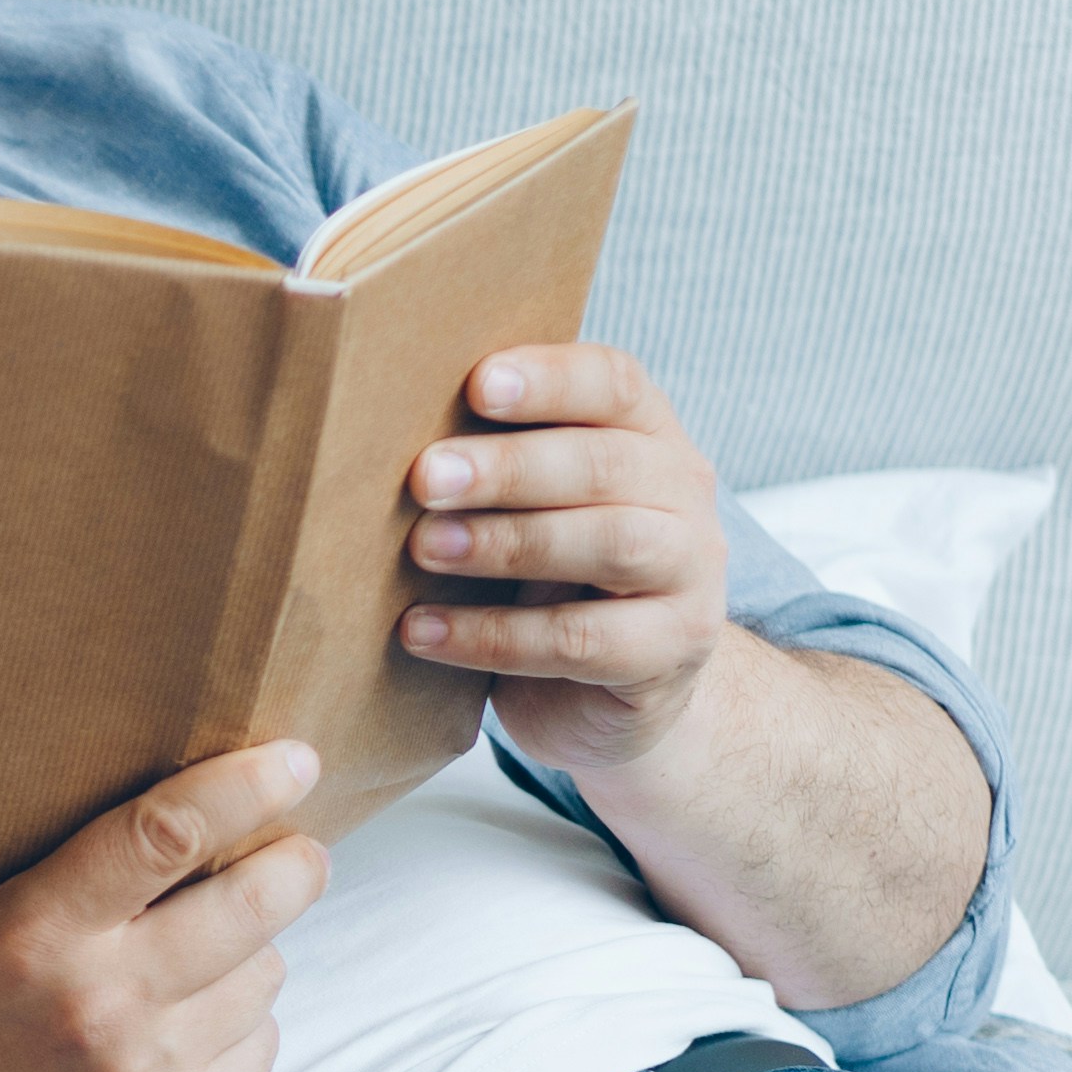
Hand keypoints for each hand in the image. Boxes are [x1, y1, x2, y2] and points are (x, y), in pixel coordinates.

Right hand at [0, 740, 325, 1071]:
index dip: (244, 788)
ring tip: (196, 960)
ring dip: (248, 954)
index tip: (293, 761)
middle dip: (293, 864)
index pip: (166, 835)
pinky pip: (261, 1046)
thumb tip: (187, 777)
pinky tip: (183, 1029)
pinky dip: (236, 1027)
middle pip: (252, 906)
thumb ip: (64, 853)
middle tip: (296, 851)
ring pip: (266, 974)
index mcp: (39, 932)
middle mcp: (100, 1007)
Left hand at [398, 341, 733, 775]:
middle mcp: (682, 492)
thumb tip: (380, 428)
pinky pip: (581, 640)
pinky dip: (494, 635)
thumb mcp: (527, 506)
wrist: (608, 692)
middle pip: (605, 465)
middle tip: (424, 478)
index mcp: (647, 432)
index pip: (614, 383)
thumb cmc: (545, 574)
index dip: (550, 378)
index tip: (477, 384)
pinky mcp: (672, 649)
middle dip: (509, 468)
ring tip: (423, 549)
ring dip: (506, 544)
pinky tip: (423, 631)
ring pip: (611, 545)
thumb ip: (488, 463)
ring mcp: (691, 573)